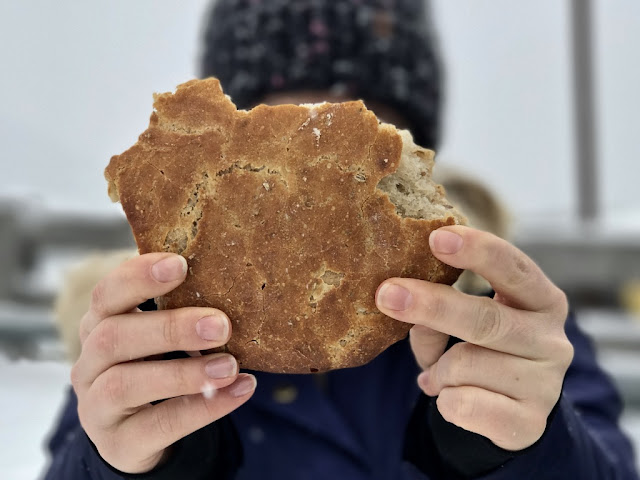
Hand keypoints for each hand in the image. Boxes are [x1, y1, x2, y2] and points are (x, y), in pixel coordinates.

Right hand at [70, 253, 255, 473]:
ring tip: (230, 366)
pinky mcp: (118, 442)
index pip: (106, 294)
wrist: (138, 434)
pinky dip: (203, 408)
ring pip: (126, 384)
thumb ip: (180, 311)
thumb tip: (237, 286)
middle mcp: (89, 363)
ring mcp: (96, 406)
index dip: (138, 277)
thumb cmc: (154, 367)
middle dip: (169, 328)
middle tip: (221, 325)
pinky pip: (158, 425)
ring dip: (183, 373)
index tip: (180, 265)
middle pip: (113, 337)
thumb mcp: (157, 337)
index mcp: (99, 325)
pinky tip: (239, 390)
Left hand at [375, 226, 572, 450]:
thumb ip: (440, 308)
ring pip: (463, 366)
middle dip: (432, 305)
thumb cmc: (484, 349)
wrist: (513, 412)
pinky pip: (461, 404)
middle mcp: (551, 339)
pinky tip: (453, 398)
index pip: (514, 268)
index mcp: (541, 300)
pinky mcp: (529, 422)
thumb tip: (402, 302)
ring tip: (441, 374)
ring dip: (438, 369)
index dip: (477, 250)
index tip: (436, 237)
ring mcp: (545, 384)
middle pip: (485, 319)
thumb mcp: (466, 321)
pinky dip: (444, 399)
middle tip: (386, 294)